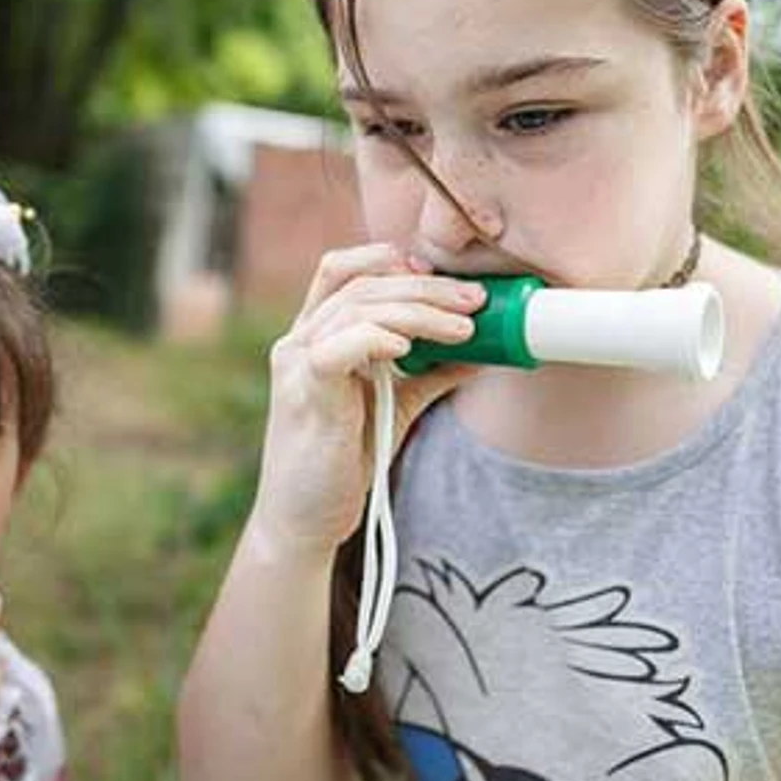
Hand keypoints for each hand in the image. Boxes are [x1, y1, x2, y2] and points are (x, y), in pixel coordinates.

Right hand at [251, 243, 484, 558]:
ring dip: (418, 312)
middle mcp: (298, 342)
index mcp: (315, 336)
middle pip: (360, 285)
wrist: (305, 520)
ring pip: (355, 309)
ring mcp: (297, 366)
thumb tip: (484, 351)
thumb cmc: (344, 461)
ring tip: (465, 328)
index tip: (439, 274)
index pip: (341, 271)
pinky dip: (374, 337)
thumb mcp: (397, 406)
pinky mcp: (304, 396)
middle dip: (425, 287)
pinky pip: (335, 349)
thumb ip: (431, 373)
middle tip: (476, 301)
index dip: (387, 259)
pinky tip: (408, 347)